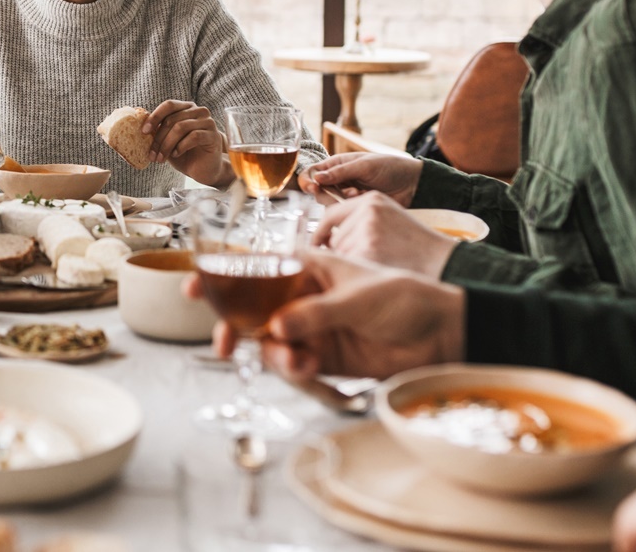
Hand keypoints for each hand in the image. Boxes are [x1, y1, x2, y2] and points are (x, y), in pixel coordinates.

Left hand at [145, 100, 230, 184]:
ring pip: (181, 127)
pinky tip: (176, 154)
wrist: (203, 169)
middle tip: (152, 154)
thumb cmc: (185, 154)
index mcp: (187, 108)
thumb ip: (159, 130)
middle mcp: (199, 111)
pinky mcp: (214, 135)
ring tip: (161, 158)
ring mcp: (208, 122)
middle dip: (158, 139)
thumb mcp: (168, 141)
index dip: (155, 117)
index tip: (144, 132)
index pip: (169, 105)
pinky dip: (181, 146)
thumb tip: (142, 126)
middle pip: (172, 119)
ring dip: (167, 145)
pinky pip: (194, 136)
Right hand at [182, 249, 464, 380]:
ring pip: (270, 343)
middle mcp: (303, 297)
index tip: (191, 288)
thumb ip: (316, 313)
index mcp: (308, 267)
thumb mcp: (358, 295)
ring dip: (270, 353)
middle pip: (253, 310)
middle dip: (234, 327)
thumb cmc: (406, 296)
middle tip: (225, 343)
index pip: (256, 268)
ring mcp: (312, 329)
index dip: (221, 277)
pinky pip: (293, 365)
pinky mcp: (324, 359)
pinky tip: (308, 367)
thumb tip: (278, 329)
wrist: (444, 333)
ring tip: (291, 359)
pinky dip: (293, 369)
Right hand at [299, 152, 423, 205]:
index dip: (308, 181)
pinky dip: (349, 206)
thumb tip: (316, 178)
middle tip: (344, 192)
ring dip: (340, 199)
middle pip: (317, 191)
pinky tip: (362, 198)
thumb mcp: (364, 165)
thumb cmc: (389, 167)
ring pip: (328, 203)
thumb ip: (340, 172)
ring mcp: (345, 195)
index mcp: (337, 164)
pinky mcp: (354, 208)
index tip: (313, 188)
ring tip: (357, 193)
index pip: (312, 172)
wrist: (411, 184)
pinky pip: (342, 212)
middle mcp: (337, 180)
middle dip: (328, 193)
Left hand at [312, 191, 458, 278]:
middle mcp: (367, 210)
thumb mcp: (388, 217)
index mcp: (371, 200)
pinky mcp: (368, 250)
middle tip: (369, 261)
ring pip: (340, 254)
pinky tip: (377, 273)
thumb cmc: (414, 245)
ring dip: (352, 264)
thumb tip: (323, 239)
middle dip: (343, 254)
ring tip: (379, 264)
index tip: (317, 247)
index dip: (320, 234)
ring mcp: (367, 230)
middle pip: (334, 239)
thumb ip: (359, 219)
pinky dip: (357, 274)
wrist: (441, 259)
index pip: (330, 215)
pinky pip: (348, 266)